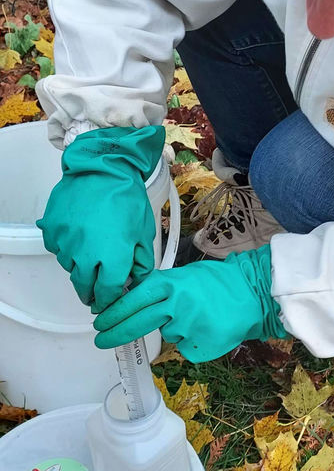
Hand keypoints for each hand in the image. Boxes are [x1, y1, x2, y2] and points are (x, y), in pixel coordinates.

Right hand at [37, 125, 164, 312]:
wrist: (103, 169)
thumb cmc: (126, 197)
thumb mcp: (143, 232)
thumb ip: (140, 263)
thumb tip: (136, 281)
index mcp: (112, 258)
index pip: (106, 293)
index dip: (108, 300)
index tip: (108, 301)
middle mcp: (85, 254)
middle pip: (84, 287)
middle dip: (90, 292)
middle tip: (95, 292)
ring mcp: (66, 242)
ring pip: (69, 267)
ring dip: (79, 268)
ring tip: (90, 255)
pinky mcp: (53, 229)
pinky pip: (57, 248)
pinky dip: (66, 248)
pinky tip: (78, 238)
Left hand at [93, 245, 287, 361]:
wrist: (254, 295)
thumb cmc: (219, 282)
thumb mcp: (186, 275)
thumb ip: (161, 287)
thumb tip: (133, 298)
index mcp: (171, 285)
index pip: (132, 300)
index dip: (113, 313)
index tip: (99, 321)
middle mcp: (176, 306)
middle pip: (137, 324)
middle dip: (115, 333)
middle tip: (102, 339)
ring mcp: (187, 329)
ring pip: (167, 335)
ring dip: (175, 329)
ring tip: (198, 316)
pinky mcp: (198, 348)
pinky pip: (184, 347)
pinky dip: (191, 341)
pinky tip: (206, 329)